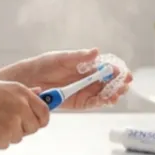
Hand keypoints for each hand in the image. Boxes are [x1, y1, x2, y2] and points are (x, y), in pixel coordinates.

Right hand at [0, 81, 49, 149]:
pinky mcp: (4, 135)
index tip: (36, 123)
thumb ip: (20, 93)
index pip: (44, 110)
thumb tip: (39, 92)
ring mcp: (13, 120)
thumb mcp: (1, 88)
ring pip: (20, 137)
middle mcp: (21, 105)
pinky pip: (6, 144)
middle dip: (23, 129)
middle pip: (35, 126)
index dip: (41, 119)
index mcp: (21, 91)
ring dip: (7, 135)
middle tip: (7, 126)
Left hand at [11, 48, 133, 109]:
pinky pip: (93, 102)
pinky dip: (102, 102)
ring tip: (118, 93)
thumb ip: (79, 57)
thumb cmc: (44, 65)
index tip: (123, 72)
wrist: (29, 80)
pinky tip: (108, 100)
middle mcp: (87, 78)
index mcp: (85, 65)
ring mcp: (83, 90)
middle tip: (125, 84)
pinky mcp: (78, 102)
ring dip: (113, 93)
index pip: (105, 67)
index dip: (116, 70)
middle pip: (107, 81)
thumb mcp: (61, 58)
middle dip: (118, 83)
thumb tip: (96, 51)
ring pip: (103, 93)